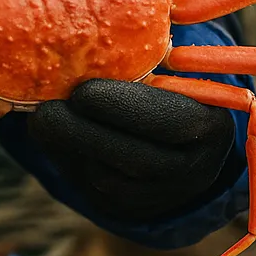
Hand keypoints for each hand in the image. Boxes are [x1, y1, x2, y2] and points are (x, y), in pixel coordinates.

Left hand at [27, 79, 238, 222]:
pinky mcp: (134, 209)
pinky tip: (52, 136)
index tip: (81, 92)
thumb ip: (138, 61)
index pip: (170, 122)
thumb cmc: (160, 82)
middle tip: (45, 109)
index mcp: (211, 124)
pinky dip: (70, 163)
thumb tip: (80, 45)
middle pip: (136, 160)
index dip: (122, 107)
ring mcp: (165, 197)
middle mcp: (196, 170)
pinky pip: (96, 191)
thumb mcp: (163, 67)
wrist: (168, 135)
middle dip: (85, 133)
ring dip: (71, 148)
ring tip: (44, 117)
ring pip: (111, 180)